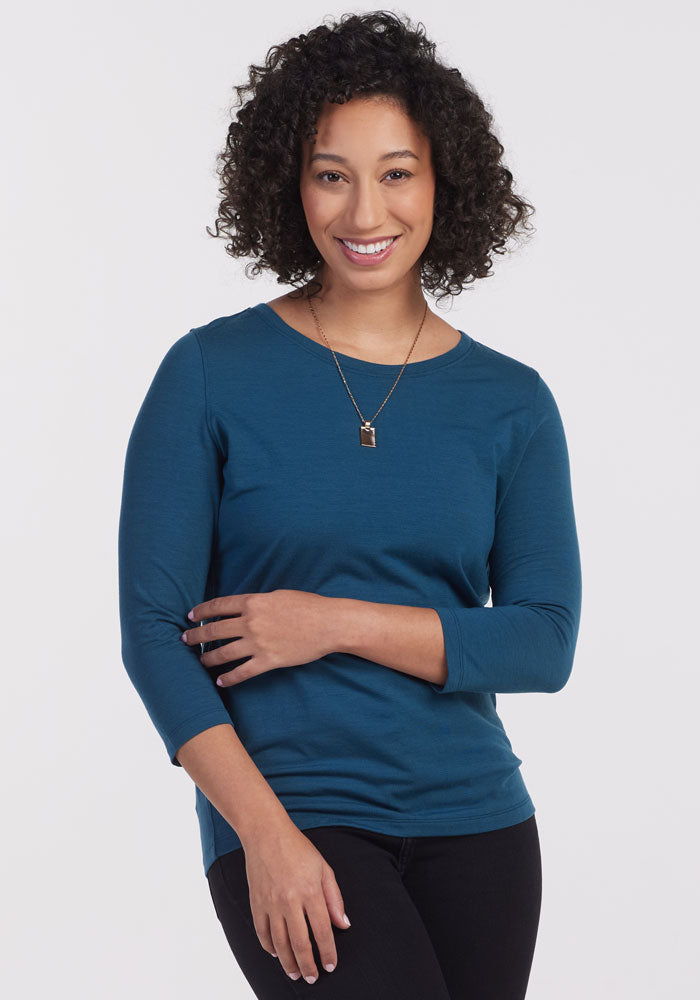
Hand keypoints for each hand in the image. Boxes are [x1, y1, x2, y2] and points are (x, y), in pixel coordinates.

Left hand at [181, 589, 336, 686]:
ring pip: (223, 653)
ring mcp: (258, 643)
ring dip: (207, 659)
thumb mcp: (278, 595)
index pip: (218, 606)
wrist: (328, 624)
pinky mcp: (268, 661)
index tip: (191, 615)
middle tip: (184, 639)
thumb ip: (258, 602)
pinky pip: (242, 672)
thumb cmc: (308, 606)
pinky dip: (229, 678)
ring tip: (199, 662)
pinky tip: (220, 681)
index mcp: (253, 602)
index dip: (201, 611)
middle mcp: (250, 622)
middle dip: (195, 635)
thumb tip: (243, 608)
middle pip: (214, 630)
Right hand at [243, 821, 350, 982]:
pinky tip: (277, 954)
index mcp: (310, 891)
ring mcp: (270, 903)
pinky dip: (269, 947)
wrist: (266, 834)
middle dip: (308, 965)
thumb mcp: (323, 868)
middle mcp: (290, 901)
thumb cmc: (298, 849)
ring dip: (288, 963)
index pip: (322, 931)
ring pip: (280, 943)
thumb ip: (334, 898)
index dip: (327, 952)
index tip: (331, 965)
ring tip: (295, 974)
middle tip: (313, 978)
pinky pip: (262, 933)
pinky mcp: (256, 903)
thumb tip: (343, 924)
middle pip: (300, 943)